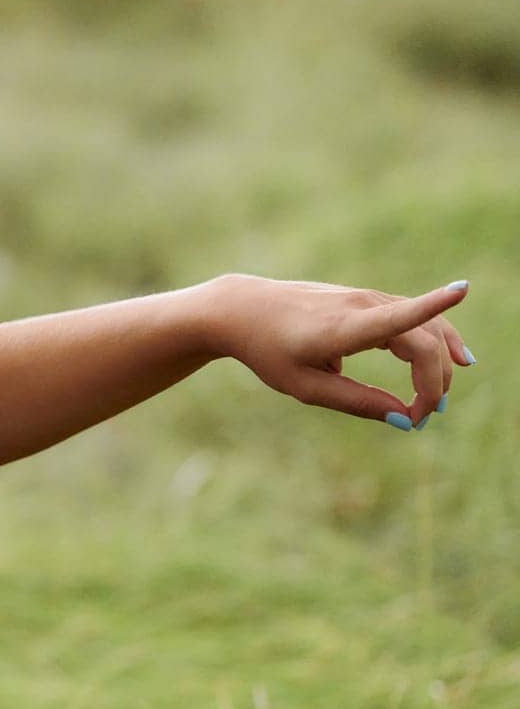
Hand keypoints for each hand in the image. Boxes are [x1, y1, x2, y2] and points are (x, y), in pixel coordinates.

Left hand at [205, 274, 472, 427]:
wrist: (245, 310)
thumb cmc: (269, 351)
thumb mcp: (304, 387)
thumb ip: (355, 401)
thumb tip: (403, 418)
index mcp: (341, 329)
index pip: (394, 316)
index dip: (432, 305)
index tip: (462, 290)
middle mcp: (360, 305)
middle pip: (422, 339)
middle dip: (434, 381)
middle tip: (423, 417)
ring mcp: (366, 297)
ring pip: (424, 325)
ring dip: (440, 362)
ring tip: (437, 400)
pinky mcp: (368, 298)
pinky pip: (413, 317)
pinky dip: (434, 340)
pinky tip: (452, 359)